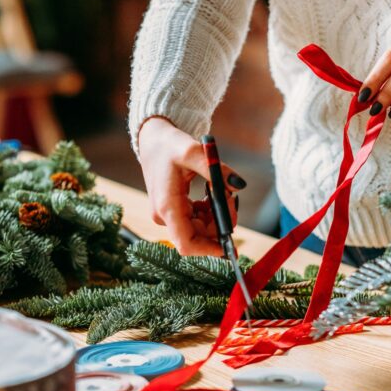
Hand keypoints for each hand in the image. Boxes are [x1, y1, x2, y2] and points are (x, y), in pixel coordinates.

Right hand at [137, 117, 244, 255]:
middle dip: (220, 222)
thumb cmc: (169, 145)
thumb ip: (217, 170)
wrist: (152, 140)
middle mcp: (165, 216)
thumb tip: (239, 186)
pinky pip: (196, 220)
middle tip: (231, 198)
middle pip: (199, 236)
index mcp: (167, 206)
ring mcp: (168, 214)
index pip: (187, 244)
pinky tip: (211, 192)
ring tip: (221, 189)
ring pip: (199, 228)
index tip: (230, 245)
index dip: (209, 250)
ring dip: (216, 214)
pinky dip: (209, 210)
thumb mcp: (193, 152)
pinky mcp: (172, 210)